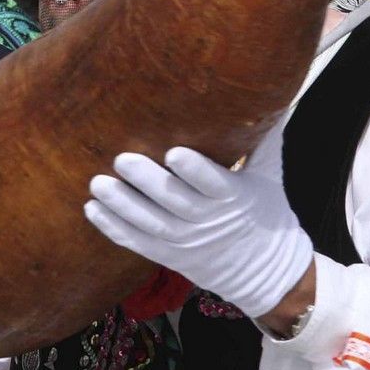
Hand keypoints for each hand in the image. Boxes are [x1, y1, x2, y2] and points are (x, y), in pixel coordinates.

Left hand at [85, 147, 313, 318]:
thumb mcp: (270, 178)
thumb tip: (276, 96)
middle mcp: (208, 221)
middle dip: (147, 182)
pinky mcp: (169, 255)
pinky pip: (139, 243)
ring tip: (97, 184)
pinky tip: (93, 210)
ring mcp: (186, 241)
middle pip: (175, 203)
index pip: (214, 184)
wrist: (266, 274)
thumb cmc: (266, 212)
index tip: (173, 152)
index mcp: (235, 198)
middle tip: (121, 159)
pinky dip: (114, 229)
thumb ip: (265, 140)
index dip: (194, 170)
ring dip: (122, 206)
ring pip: (151, 225)